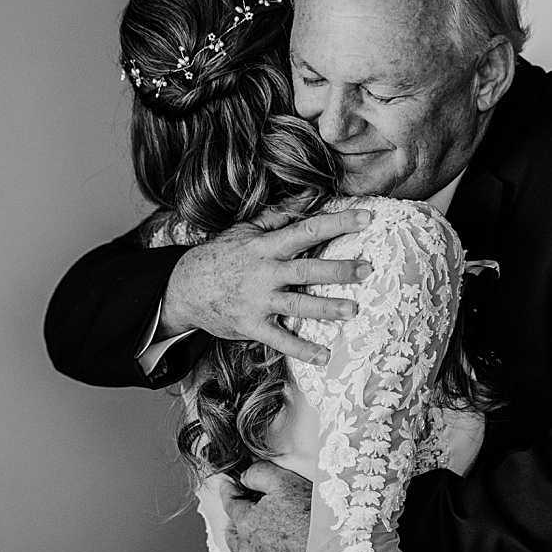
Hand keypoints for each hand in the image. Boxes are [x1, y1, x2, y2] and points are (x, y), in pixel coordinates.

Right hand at [160, 206, 371, 364]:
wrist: (184, 288)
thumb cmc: (222, 256)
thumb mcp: (246, 230)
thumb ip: (280, 214)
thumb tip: (310, 194)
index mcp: (266, 246)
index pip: (306, 230)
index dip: (337, 222)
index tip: (366, 218)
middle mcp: (264, 272)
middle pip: (307, 269)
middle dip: (339, 269)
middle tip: (367, 269)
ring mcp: (258, 300)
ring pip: (297, 304)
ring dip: (326, 308)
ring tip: (352, 310)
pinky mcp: (251, 325)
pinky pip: (279, 340)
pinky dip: (301, 349)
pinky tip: (324, 357)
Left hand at [220, 461, 319, 551]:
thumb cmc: (314, 517)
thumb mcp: (286, 482)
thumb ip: (258, 474)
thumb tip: (242, 478)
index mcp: (245, 523)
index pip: (230, 505)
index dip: (232, 494)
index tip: (232, 489)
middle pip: (234, 534)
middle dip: (241, 523)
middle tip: (258, 516)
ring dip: (252, 548)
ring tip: (274, 540)